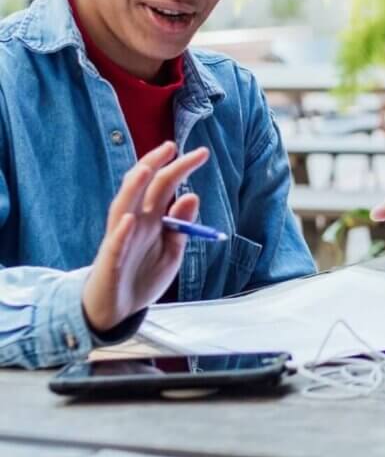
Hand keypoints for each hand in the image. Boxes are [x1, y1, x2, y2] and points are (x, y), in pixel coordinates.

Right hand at [82, 142, 209, 333]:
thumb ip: (181, 227)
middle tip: (173, 146)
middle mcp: (134, 223)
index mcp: (151, 220)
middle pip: (142, 188)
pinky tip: (130, 220)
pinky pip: (115, 245)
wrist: (118, 309)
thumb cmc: (142, 277)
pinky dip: (121, 232)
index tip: (202, 152)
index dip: (181, 168)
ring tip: (148, 168)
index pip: (164, 186)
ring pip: (123, 207)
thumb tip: (193, 196)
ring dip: (134, 188)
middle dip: (156, 166)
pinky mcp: (111, 262)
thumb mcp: (172, 252)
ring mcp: (120, 240)